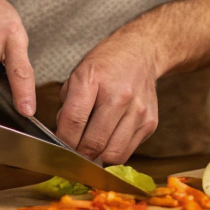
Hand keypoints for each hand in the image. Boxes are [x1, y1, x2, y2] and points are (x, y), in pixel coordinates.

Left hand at [56, 27, 160, 164]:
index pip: (73, 121)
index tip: (59, 147)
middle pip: (94, 143)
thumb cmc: (106, 64)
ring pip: (112, 154)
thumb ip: (68, 106)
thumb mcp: (78, 75)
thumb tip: (64, 137)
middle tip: (74, 153)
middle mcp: (119, 96)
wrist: (140, 52)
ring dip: (98, 157)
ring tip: (91, 148)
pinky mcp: (150, 123)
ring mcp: (138, 111)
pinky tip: (109, 140)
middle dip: (79, 154)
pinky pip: (127, 151)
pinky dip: (114, 152)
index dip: (63, 140)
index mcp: (93, 79)